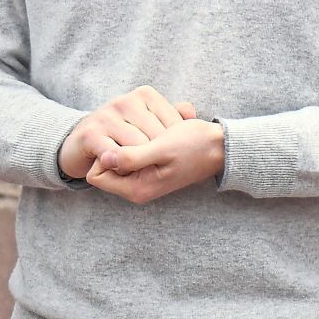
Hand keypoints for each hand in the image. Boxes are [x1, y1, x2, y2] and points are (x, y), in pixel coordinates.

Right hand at [58, 86, 195, 180]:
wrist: (81, 142)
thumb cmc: (122, 133)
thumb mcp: (148, 121)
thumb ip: (171, 116)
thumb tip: (191, 112)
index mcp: (144, 94)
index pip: (172, 123)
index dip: (175, 146)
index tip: (170, 158)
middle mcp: (125, 101)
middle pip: (156, 137)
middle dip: (158, 157)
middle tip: (158, 169)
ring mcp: (107, 115)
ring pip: (137, 147)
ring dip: (140, 165)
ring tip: (142, 172)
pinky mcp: (91, 134)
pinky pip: (114, 156)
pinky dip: (121, 167)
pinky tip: (123, 171)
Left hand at [86, 118, 224, 203]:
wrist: (221, 146)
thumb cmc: (195, 146)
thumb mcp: (163, 149)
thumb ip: (131, 157)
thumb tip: (102, 158)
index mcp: (137, 188)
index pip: (96, 174)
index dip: (103, 154)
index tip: (123, 139)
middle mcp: (138, 186)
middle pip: (105, 164)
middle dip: (118, 145)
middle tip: (143, 134)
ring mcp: (144, 175)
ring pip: (119, 153)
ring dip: (131, 138)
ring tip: (156, 133)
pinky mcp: (150, 164)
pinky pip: (132, 148)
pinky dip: (141, 136)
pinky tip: (160, 131)